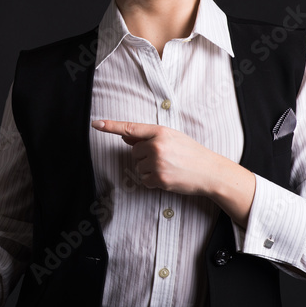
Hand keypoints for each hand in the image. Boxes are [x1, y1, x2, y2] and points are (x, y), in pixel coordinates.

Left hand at [91, 120, 255, 224]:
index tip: (95, 124)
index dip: (111, 126)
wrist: (210, 171)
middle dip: (145, 157)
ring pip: (138, 168)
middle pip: (134, 152)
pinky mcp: (159, 179)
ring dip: (149, 170)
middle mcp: (157, 145)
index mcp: (160, 132)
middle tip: (165, 158)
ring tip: (168, 168)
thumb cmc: (190, 153)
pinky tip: (167, 177)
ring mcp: (158, 163)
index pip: (130, 128)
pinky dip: (153, 181)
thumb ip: (147, 136)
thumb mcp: (171, 138)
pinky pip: (144, 180)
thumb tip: (124, 137)